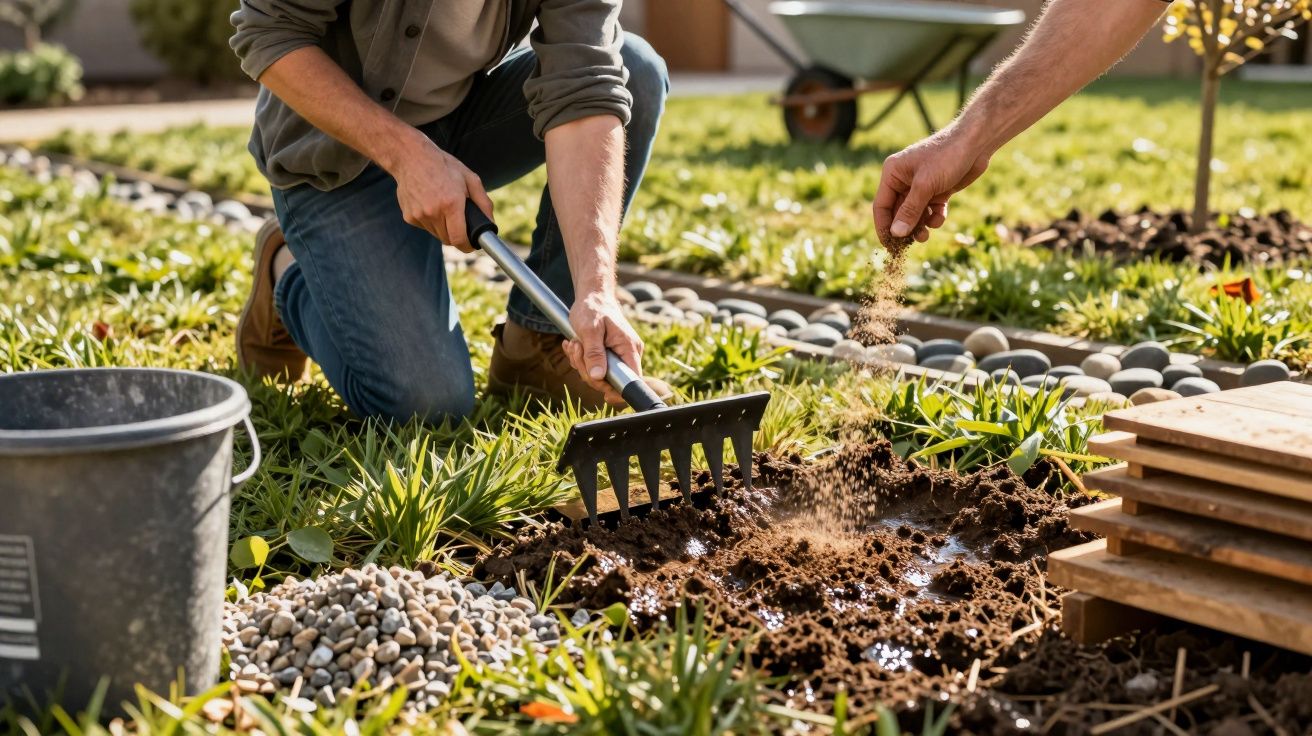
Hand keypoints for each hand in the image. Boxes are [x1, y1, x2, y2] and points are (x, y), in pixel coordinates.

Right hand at [390, 131, 494, 251]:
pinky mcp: (409, 216)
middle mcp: (433, 212)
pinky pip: (425, 227)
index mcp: (451, 204)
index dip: (467, 246)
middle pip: (448, 240)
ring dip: (443, 228)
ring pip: (436, 234)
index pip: (459, 240)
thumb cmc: (443, 166)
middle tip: (460, 223)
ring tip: (443, 208)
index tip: (471, 245)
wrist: (410, 156)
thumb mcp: (470, 179)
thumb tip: (491, 223)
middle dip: (457, 235)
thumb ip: (483, 203)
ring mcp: (419, 215)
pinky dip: (430, 221)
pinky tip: (430, 204)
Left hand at [562, 289, 643, 407]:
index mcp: (629, 348)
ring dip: (581, 362)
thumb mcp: (590, 330)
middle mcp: (628, 354)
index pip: (632, 380)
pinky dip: (581, 359)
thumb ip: (594, 354)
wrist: (592, 295)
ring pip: (600, 375)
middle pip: (611, 380)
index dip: (618, 390)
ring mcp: (619, 355)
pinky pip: (595, 367)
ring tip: (575, 343)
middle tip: (577, 349)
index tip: (603, 393)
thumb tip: (598, 377)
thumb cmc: (593, 308)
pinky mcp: (609, 355)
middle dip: (588, 370)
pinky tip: (575, 344)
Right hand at [873, 125, 991, 243]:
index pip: (881, 205)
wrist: (976, 143)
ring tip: (925, 236)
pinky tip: (939, 218)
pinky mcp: (937, 190)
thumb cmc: (946, 157)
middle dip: (904, 228)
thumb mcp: (925, 185)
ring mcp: (921, 186)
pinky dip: (934, 217)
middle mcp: (904, 180)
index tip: (888, 246)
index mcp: (893, 174)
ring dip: (919, 226)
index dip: (883, 227)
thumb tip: (895, 234)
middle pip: (897, 212)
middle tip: (910, 245)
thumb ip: (910, 211)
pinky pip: (930, 210)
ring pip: (915, 214)